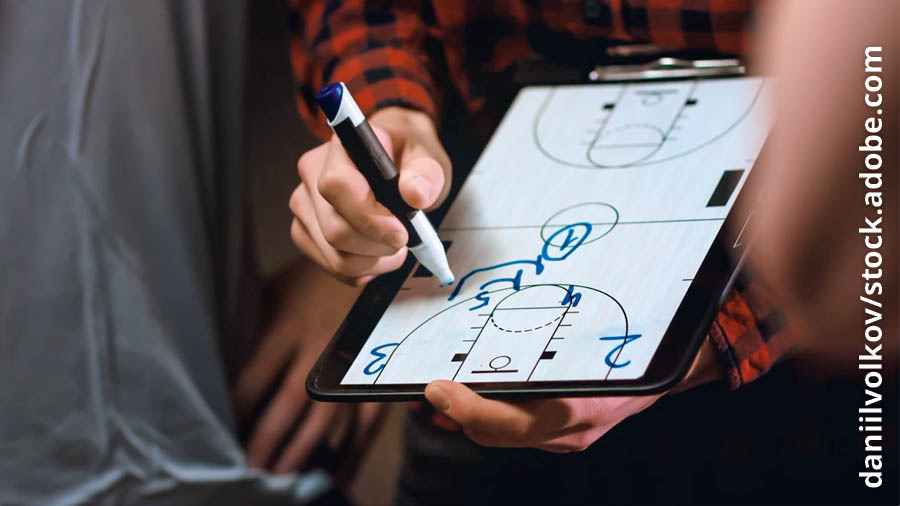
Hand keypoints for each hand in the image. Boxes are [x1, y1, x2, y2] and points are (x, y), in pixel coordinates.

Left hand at [232, 259, 386, 474]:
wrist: (373, 255)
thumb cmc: (314, 275)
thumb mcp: (275, 288)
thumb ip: (251, 319)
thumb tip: (212, 350)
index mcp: (286, 324)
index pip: (254, 374)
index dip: (235, 407)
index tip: (216, 433)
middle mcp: (319, 344)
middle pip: (290, 400)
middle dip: (267, 439)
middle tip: (248, 471)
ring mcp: (353, 358)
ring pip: (329, 413)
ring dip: (304, 449)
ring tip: (283, 478)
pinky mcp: (378, 368)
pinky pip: (367, 415)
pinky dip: (354, 448)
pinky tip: (337, 470)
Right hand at [290, 107, 451, 284]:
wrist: (394, 156)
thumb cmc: (406, 154)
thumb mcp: (427, 156)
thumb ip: (426, 174)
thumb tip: (416, 195)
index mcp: (341, 147)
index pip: (336, 186)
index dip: (369, 217)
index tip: (400, 230)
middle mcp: (312, 175)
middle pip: (335, 231)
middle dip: (378, 245)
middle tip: (404, 237)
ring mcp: (304, 205)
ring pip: (335, 256)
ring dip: (374, 261)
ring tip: (394, 244)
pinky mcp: (305, 231)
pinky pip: (332, 266)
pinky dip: (363, 269)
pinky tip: (378, 251)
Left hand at [423, 339, 722, 451]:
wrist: (670, 365)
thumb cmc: (631, 345)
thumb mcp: (592, 335)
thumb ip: (547, 338)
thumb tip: (495, 320)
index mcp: (578, 407)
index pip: (509, 424)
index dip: (466, 410)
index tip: (435, 389)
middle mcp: (571, 432)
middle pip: (495, 436)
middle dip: (457, 415)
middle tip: (429, 389)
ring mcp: (568, 438)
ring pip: (502, 437)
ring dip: (469, 417)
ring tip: (445, 391)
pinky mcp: (566, 436)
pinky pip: (517, 433)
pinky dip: (492, 416)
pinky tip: (477, 393)